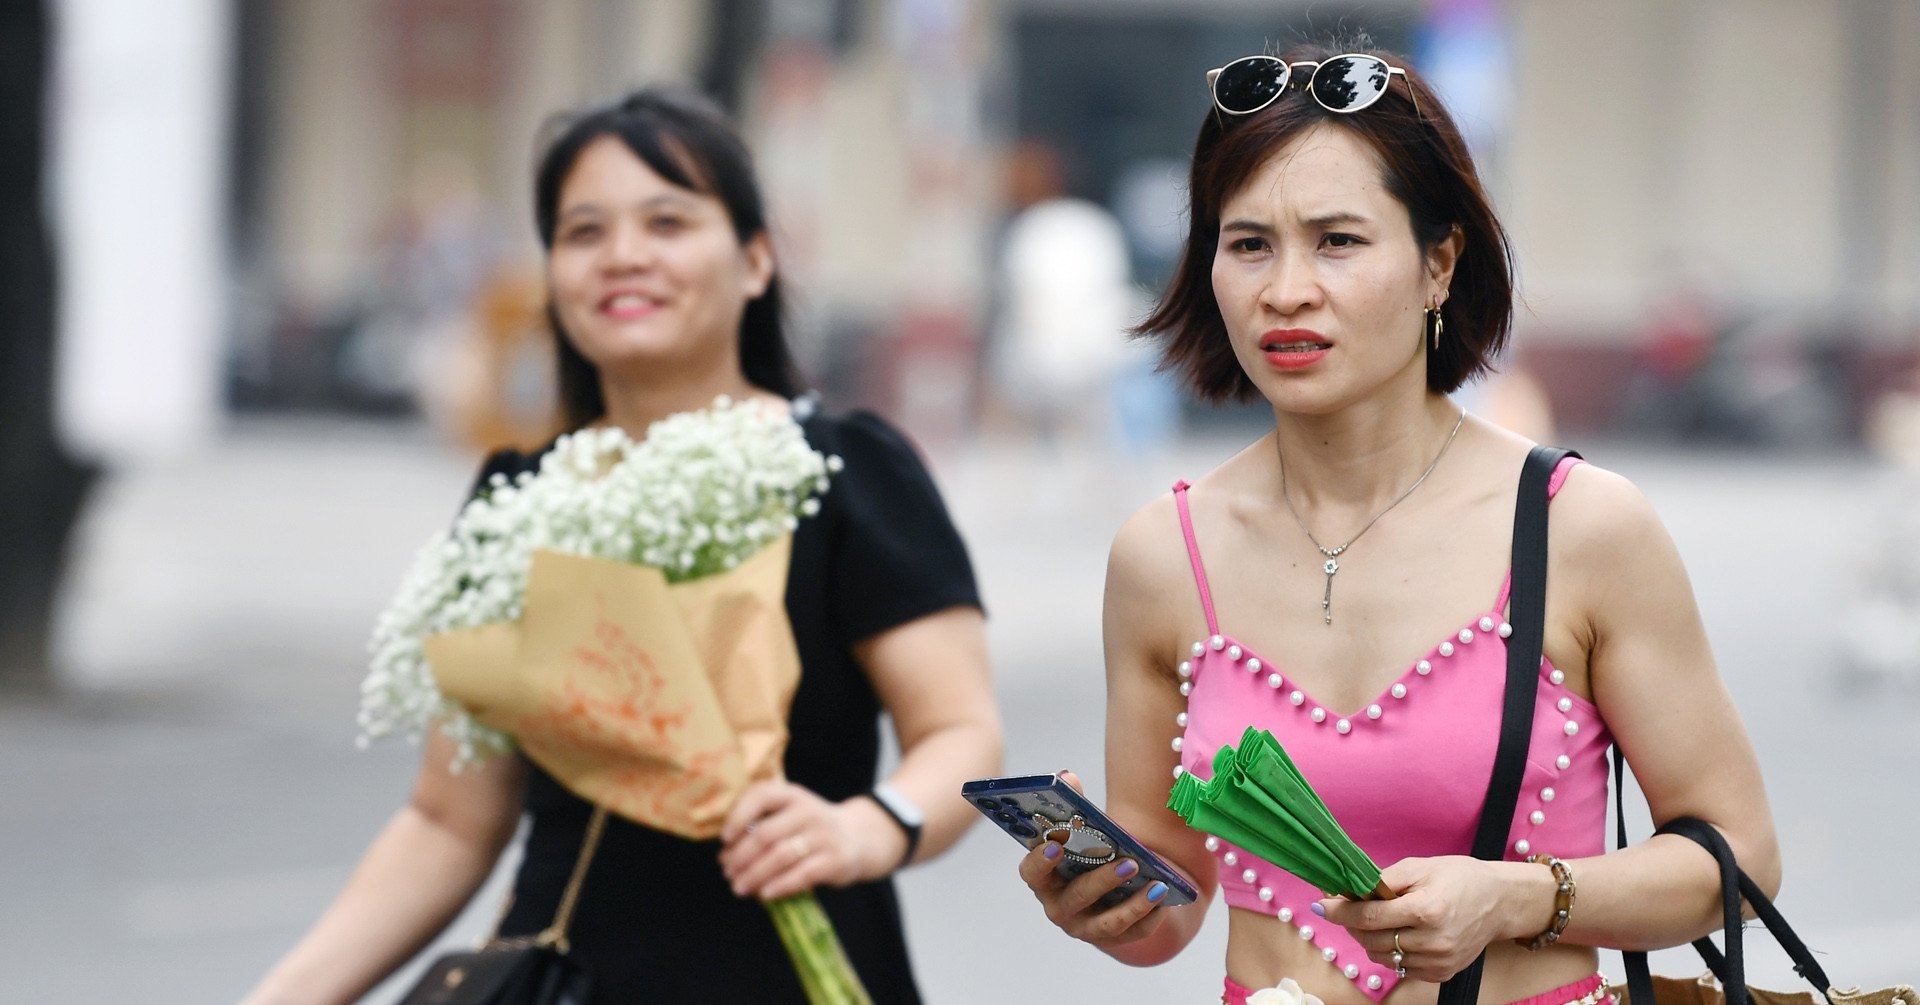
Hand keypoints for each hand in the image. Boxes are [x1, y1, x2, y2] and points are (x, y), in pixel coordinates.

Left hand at [718, 781, 905, 899]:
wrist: (860, 837)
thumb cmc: (811, 827)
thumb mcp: (792, 812)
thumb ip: (763, 823)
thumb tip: (726, 854)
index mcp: (792, 795)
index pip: (761, 796)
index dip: (738, 816)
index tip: (724, 839)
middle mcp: (808, 811)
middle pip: (766, 834)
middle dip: (741, 856)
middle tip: (727, 872)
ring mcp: (823, 836)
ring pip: (780, 857)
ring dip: (754, 875)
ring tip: (739, 887)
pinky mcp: (834, 860)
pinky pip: (801, 875)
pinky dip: (779, 886)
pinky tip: (765, 894)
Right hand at [1015, 771, 1173, 948]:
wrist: (1114, 889)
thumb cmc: (1090, 852)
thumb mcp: (1082, 831)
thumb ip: (1072, 805)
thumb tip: (1067, 777)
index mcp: (1044, 879)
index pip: (1031, 874)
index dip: (1039, 860)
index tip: (1054, 843)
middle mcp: (1060, 908)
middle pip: (1075, 898)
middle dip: (1101, 880)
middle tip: (1127, 861)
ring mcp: (1085, 927)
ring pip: (1107, 922)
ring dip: (1131, 904)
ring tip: (1155, 883)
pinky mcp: (1113, 939)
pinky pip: (1133, 933)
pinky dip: (1150, 915)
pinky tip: (1164, 896)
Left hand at [1319, 856, 1543, 982]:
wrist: (1500, 902)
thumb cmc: (1460, 877)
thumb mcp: (1420, 867)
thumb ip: (1383, 881)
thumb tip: (1349, 891)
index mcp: (1427, 910)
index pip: (1370, 916)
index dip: (1341, 912)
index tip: (1322, 906)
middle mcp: (1433, 940)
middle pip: (1372, 940)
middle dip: (1352, 924)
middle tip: (1346, 908)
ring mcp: (1439, 961)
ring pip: (1383, 957)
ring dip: (1369, 940)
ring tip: (1372, 920)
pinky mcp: (1442, 973)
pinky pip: (1402, 968)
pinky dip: (1391, 952)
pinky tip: (1397, 934)